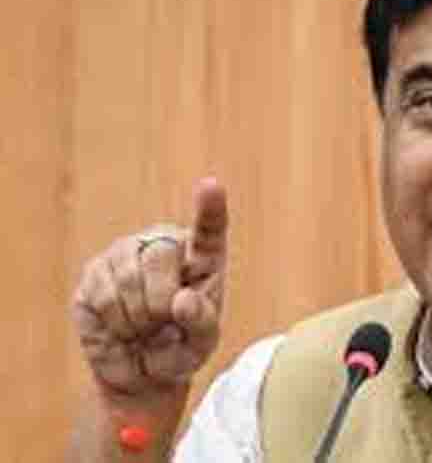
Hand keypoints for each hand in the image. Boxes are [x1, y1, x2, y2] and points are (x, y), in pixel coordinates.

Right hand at [72, 178, 227, 398]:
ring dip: (138, 317)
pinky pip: (103, 296)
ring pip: (128, 277)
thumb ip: (202, 322)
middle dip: (160, 300)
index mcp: (203, 256)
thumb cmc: (181, 348)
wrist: (141, 371)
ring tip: (145, 327)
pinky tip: (123, 327)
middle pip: (159, 255)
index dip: (209, 208)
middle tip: (164, 323)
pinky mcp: (94, 274)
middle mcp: (163, 245)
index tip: (211, 186)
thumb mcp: (202, 343)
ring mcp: (125, 254)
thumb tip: (182, 300)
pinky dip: (116, 323)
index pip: (209, 228)